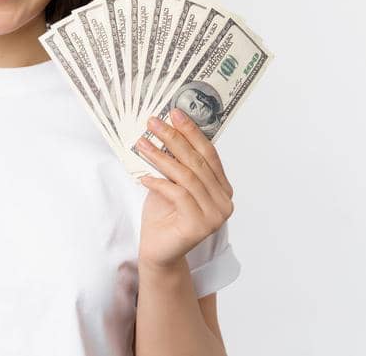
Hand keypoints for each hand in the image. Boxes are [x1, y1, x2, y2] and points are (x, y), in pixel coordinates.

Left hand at [134, 107, 235, 269]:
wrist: (158, 251)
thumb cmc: (163, 216)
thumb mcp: (170, 183)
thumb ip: (175, 163)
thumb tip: (165, 129)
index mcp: (221, 188)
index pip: (209, 153)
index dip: (192, 132)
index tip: (175, 113)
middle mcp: (224, 201)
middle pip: (197, 162)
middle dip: (174, 139)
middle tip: (154, 123)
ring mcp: (215, 215)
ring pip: (187, 177)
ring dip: (161, 158)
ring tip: (141, 144)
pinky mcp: (200, 226)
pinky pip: (178, 195)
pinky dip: (159, 183)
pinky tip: (143, 177)